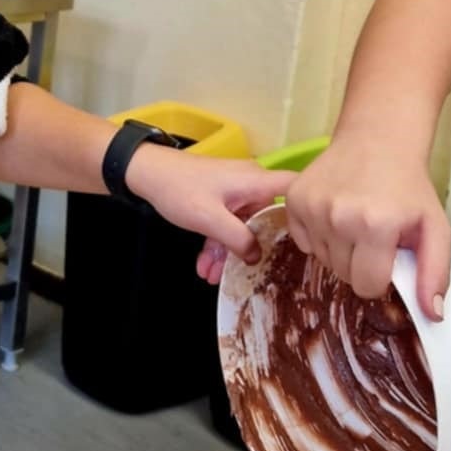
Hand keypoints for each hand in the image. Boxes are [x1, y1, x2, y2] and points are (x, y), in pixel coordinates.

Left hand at [125, 148, 291, 286]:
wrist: (145, 173)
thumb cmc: (179, 189)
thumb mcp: (210, 219)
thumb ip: (238, 239)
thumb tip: (257, 256)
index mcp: (256, 181)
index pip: (294, 189)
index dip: (305, 213)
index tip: (303, 242)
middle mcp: (250, 184)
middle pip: (266, 219)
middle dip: (252, 249)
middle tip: (245, 274)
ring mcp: (234, 192)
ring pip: (242, 227)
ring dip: (228, 253)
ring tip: (213, 277)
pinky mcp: (219, 198)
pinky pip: (226, 224)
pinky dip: (216, 244)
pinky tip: (204, 266)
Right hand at [285, 129, 450, 319]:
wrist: (377, 140)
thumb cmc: (407, 186)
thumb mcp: (434, 227)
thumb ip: (436, 273)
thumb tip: (432, 313)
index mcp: (376, 226)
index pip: (367, 287)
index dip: (380, 277)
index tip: (387, 256)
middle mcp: (339, 217)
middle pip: (343, 275)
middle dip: (359, 264)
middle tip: (374, 237)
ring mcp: (312, 207)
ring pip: (323, 260)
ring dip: (339, 251)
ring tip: (355, 224)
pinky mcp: (294, 200)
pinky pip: (303, 242)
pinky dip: (318, 236)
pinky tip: (334, 216)